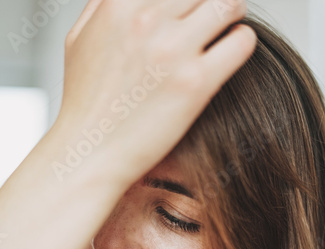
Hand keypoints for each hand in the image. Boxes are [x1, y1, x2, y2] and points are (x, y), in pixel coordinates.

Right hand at [56, 0, 256, 186]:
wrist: (90, 154)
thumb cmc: (86, 106)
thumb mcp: (79, 41)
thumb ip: (103, 8)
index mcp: (119, 4)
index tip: (192, 6)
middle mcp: (146, 20)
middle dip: (210, 1)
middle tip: (215, 17)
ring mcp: (172, 50)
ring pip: (228, 6)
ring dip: (232, 15)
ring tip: (228, 30)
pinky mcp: (195, 82)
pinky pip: (241, 42)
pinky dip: (242, 42)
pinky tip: (232, 52)